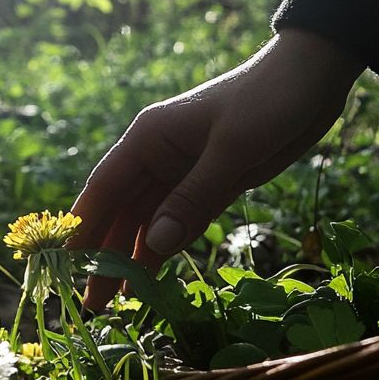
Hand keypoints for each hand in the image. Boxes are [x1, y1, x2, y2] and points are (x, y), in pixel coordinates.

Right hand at [68, 28, 364, 310]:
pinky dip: (165, 248)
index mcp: (149, 138)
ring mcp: (183, 172)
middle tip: (92, 303)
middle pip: (121, 212)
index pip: (104, 189)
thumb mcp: (233, 148)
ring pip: (147, 222)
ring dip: (132, 258)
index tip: (64, 267)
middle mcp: (157, 156)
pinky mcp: (211, 184)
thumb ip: (194, 197)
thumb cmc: (269, 99)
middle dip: (104, 255)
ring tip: (119, 301)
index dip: (83, 229)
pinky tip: (153, 276)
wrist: (314, 76)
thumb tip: (154, 247)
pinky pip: (179, 221)